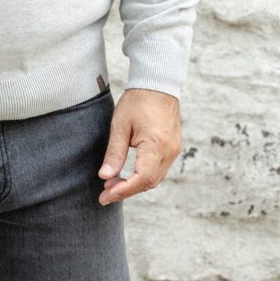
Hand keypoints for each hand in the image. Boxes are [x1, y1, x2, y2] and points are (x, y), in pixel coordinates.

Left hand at [98, 88, 181, 205]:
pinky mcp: (173, 147)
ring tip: (113, 184)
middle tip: (105, 193)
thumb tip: (105, 176)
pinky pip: (159, 168)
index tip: (105, 196)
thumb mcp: (120, 125)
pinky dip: (144, 175)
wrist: (157, 84)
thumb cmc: (138, 101)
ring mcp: (174, 150)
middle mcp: (169, 151)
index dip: (123, 191)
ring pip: (155, 178)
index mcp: (156, 145)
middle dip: (127, 190)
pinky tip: (128, 174)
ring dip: (135, 184)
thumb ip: (115, 153)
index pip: (141, 179)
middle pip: (149, 182)